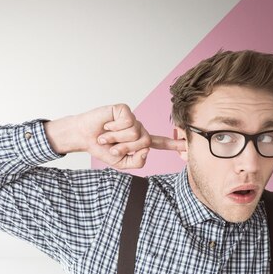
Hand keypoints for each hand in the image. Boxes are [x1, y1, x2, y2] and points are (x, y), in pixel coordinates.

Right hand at [45, 104, 185, 168]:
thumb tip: (147, 149)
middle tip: (111, 147)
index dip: (174, 145)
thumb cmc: (101, 149)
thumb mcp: (120, 163)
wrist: (84, 137)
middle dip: (125, 148)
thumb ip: (137, 162)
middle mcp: (138, 129)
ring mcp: (132, 119)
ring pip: (135, 133)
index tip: (188, 145)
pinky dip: (114, 128)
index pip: (159, 143)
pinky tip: (107, 125)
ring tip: (106, 136)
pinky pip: (127, 122)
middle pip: (144, 142)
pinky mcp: (125, 110)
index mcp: (139, 142)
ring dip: (116, 138)